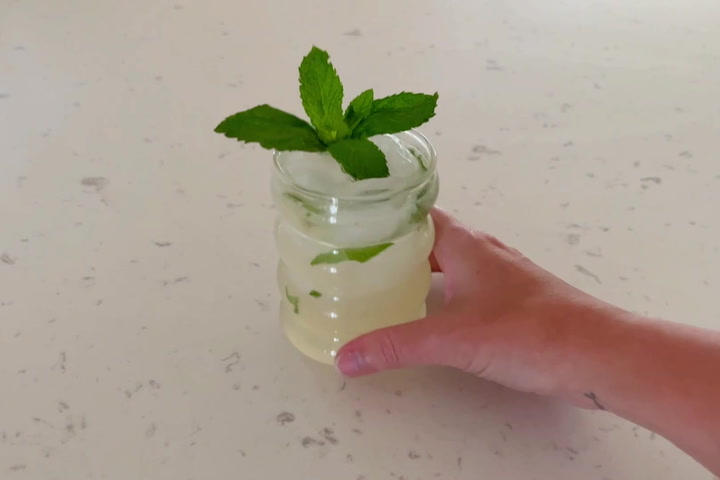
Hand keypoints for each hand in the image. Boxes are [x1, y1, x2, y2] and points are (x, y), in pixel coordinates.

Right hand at [336, 208, 623, 405]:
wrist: (598, 354)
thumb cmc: (528, 332)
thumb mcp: (452, 339)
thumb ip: (396, 346)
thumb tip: (345, 358)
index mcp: (465, 244)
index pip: (416, 214)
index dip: (384, 215)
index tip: (349, 224)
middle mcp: (482, 251)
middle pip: (429, 237)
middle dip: (395, 246)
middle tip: (355, 260)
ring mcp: (501, 275)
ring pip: (449, 261)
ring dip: (420, 269)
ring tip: (384, 285)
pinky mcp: (513, 300)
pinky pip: (466, 285)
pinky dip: (442, 291)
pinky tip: (430, 313)